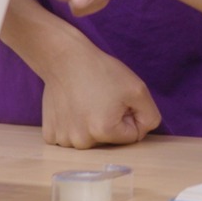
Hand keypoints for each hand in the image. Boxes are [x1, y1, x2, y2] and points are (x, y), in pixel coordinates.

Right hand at [36, 38, 162, 148]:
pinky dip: (73, 125)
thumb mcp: (138, 89)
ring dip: (91, 125)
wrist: (64, 59)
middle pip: (110, 141)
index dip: (130, 115)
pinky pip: (71, 137)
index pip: (132, 136)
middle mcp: (82, 141)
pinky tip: (72, 108)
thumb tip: (143, 133)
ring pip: (90, 140)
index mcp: (105, 131)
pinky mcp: (50, 134)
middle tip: (102, 99)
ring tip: (85, 102)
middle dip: (112, 122)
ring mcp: (64, 139)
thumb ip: (150, 116)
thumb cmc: (101, 71)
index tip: (119, 100)